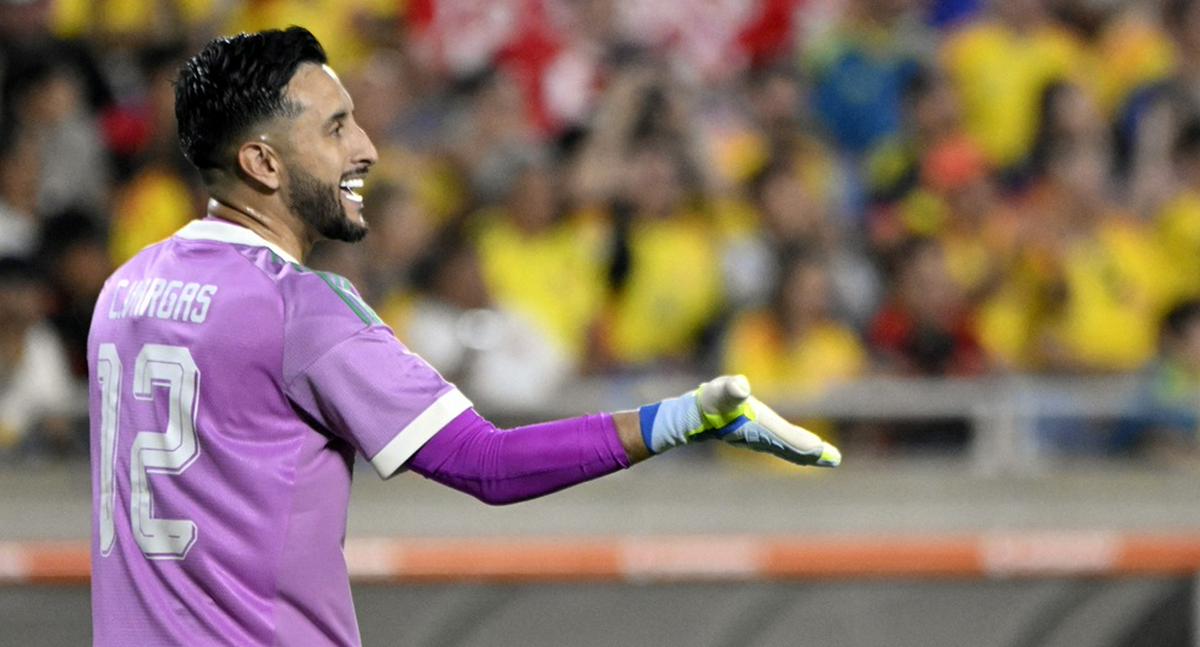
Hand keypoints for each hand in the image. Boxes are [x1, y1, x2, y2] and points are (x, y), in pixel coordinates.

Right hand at [694, 376, 840, 467]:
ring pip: (789, 450)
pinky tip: (802, 449)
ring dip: (806, 453)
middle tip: (834, 459)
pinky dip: (796, 448)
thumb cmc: (711, 400)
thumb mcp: (722, 390)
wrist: (694, 416)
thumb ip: (732, 388)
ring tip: (824, 456)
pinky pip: (784, 445)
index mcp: (761, 429)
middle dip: (813, 455)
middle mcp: (764, 439)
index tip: (825, 452)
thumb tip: (740, 386)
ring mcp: (761, 441)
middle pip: (793, 449)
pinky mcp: (757, 438)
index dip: (806, 445)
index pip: (788, 439)